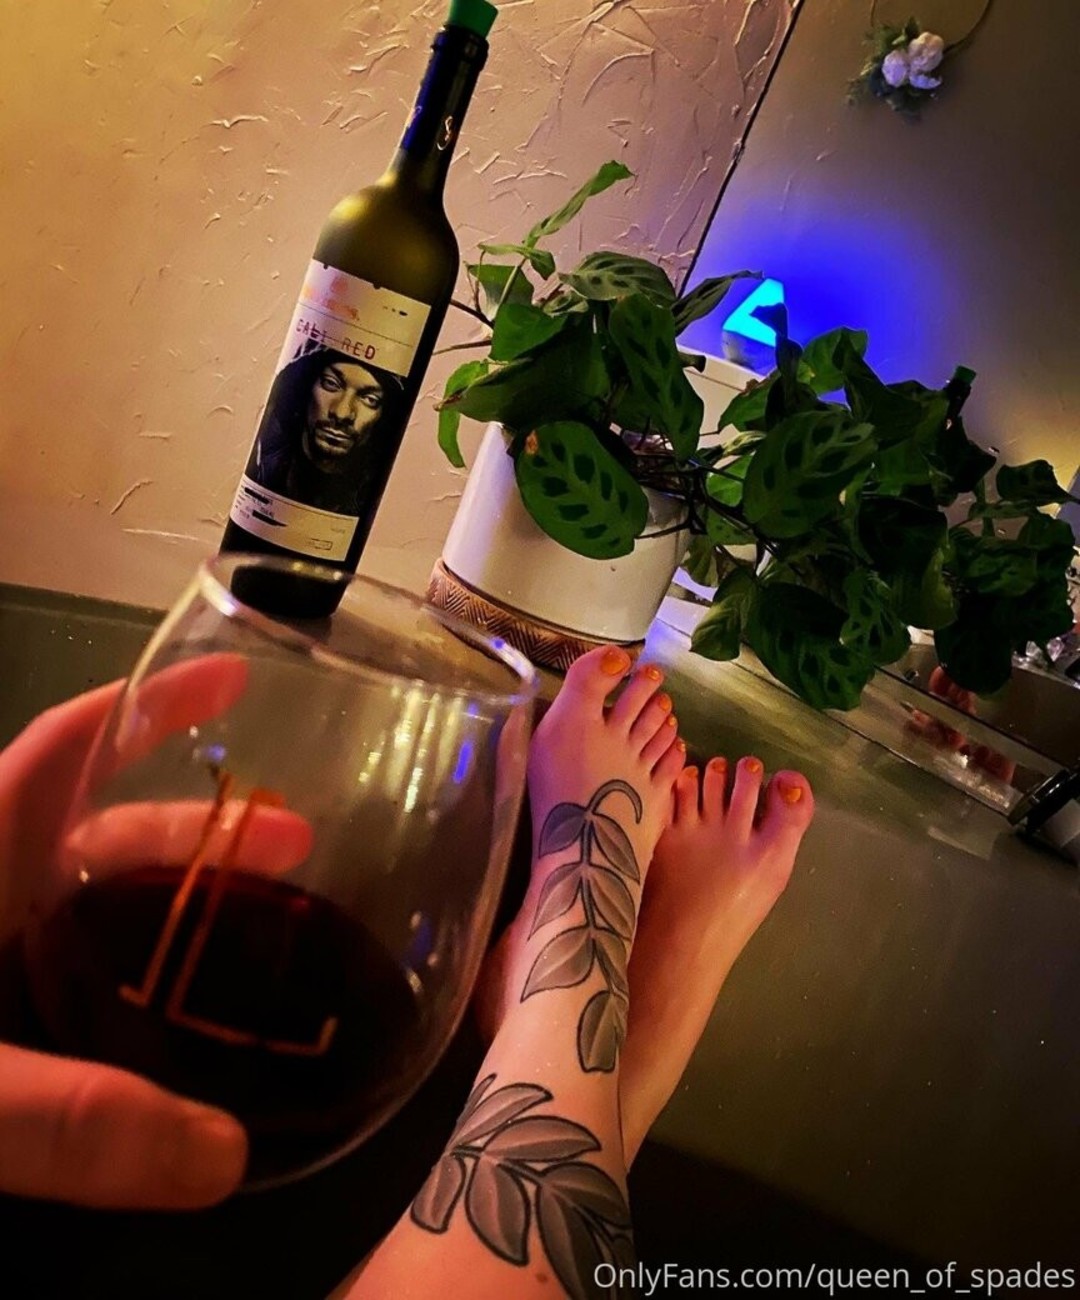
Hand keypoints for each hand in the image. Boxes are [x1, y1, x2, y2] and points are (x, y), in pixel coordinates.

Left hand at [0, 657, 310, 1209]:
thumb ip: (62, 1120)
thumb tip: (224, 1157)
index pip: (70, 748)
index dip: (154, 706)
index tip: (236, 677)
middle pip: (101, 831)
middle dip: (201, 830)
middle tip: (300, 844)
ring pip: (81, 913)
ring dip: (167, 914)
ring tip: (260, 941)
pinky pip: (57, 986)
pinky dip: (117, 992)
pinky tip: (165, 1039)